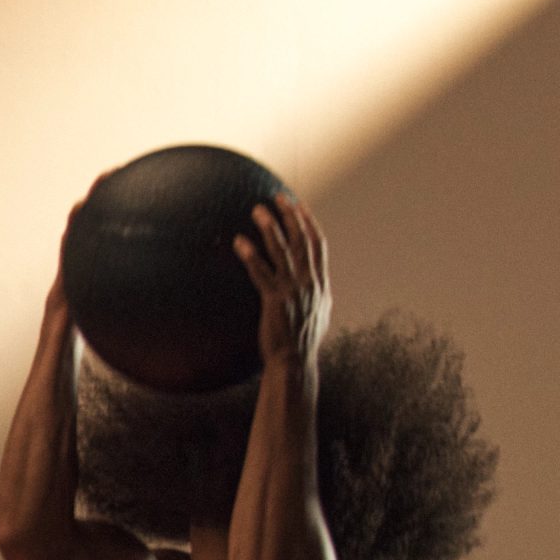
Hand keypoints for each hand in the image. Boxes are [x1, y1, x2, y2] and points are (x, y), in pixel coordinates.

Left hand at [234, 192, 329, 368]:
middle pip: (301, 239)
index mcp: (320, 283)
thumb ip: (317, 293)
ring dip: (270, 227)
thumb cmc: (303, 342)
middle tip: (277, 197)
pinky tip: (239, 242)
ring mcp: (292, 290)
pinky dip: (250, 255)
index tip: (299, 205)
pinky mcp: (274, 300)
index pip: (318, 244)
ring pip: (282, 250)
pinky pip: (260, 272)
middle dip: (290, 215)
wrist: (295, 362)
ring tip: (257, 210)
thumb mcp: (318, 313)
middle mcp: (309, 282)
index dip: (308, 221)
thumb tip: (318, 283)